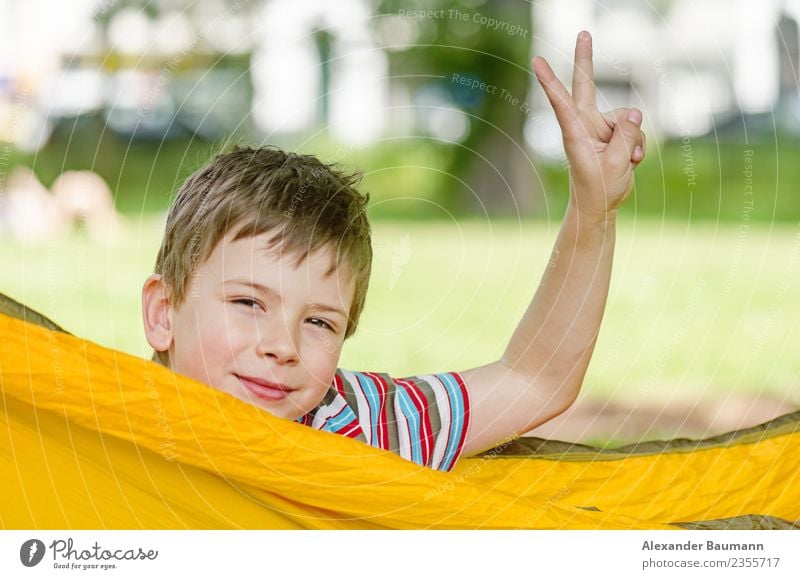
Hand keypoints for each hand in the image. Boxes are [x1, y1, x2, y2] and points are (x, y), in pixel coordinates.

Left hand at [533, 31, 644, 219]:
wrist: (600, 205)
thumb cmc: (598, 188)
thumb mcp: (616, 164)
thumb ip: (626, 136)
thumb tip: (634, 110)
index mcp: (575, 133)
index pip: (561, 102)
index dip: (551, 81)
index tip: (537, 61)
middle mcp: (585, 125)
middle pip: (586, 85)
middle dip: (586, 59)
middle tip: (583, 33)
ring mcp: (601, 127)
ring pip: (627, 118)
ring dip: (633, 141)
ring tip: (625, 162)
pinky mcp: (615, 133)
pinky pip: (634, 129)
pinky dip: (637, 145)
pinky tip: (631, 161)